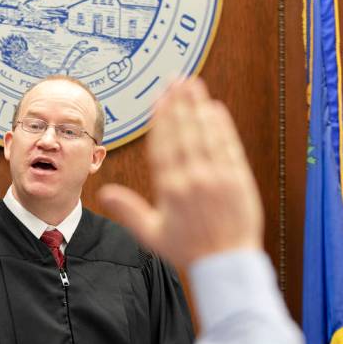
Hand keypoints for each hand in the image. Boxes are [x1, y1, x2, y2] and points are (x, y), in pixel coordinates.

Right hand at [99, 78, 262, 267]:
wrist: (226, 263)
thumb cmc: (187, 250)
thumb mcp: (151, 235)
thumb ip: (128, 211)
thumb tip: (103, 193)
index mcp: (170, 190)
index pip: (164, 146)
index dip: (161, 119)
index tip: (160, 99)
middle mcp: (194, 179)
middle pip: (184, 133)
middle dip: (179, 104)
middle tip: (176, 80)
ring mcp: (218, 177)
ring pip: (206, 134)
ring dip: (199, 107)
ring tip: (193, 85)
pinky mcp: (239, 179)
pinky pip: (228, 146)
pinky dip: (222, 126)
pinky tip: (215, 110)